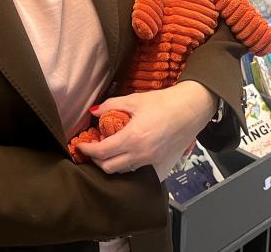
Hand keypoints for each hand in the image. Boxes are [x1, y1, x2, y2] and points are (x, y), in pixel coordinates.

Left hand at [73, 81, 217, 181]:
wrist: (191, 109)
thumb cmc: (163, 102)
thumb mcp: (134, 100)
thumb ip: (111, 105)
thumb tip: (94, 112)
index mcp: (132, 138)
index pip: (102, 152)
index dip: (87, 150)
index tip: (79, 145)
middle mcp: (140, 154)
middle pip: (109, 167)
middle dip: (95, 160)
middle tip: (91, 147)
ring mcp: (150, 160)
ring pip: (121, 170)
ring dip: (109, 162)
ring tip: (105, 148)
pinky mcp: (157, 161)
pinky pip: (134, 167)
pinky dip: (123, 162)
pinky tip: (122, 149)